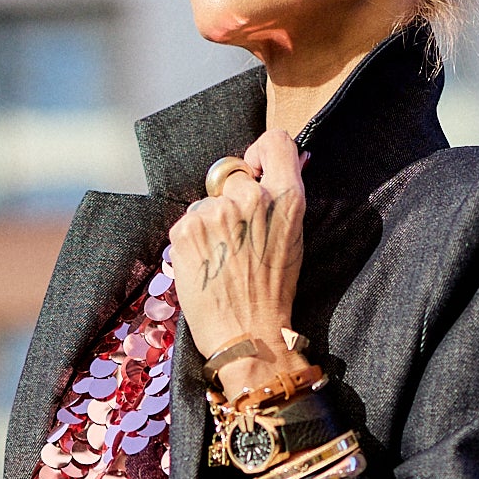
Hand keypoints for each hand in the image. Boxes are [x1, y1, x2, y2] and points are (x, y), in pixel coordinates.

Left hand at [167, 129, 305, 385]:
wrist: (247, 335)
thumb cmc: (272, 294)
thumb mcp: (292, 240)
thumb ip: (282, 199)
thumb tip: (275, 165)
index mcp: (285, 198)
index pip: (275, 142)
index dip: (261, 154)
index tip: (255, 171)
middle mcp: (251, 198)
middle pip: (233, 176)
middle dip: (231, 200)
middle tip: (235, 239)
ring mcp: (216, 212)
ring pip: (207, 202)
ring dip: (210, 225)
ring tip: (221, 260)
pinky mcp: (186, 229)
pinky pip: (187, 221)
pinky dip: (193, 241)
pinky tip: (206, 266)